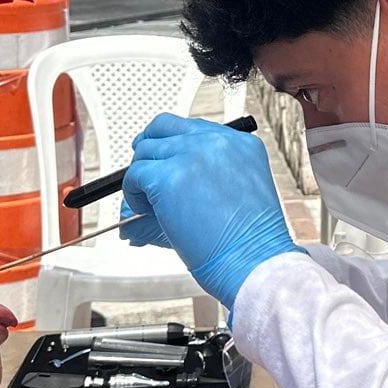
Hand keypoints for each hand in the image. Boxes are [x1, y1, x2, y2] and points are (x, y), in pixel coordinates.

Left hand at [121, 115, 299, 306]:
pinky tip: (146, 212)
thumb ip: (203, 179)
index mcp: (240, 143)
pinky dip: (133, 194)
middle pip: (164, 127)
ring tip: (149, 206)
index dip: (172, 144)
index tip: (164, 159)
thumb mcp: (234, 196)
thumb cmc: (250, 241)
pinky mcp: (169, 176)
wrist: (254, 259)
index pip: (194, 128)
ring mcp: (192, 155)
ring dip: (140, 177)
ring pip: (145, 151)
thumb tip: (164, 183)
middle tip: (143, 174)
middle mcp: (218, 141)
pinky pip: (135, 175)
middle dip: (149, 150)